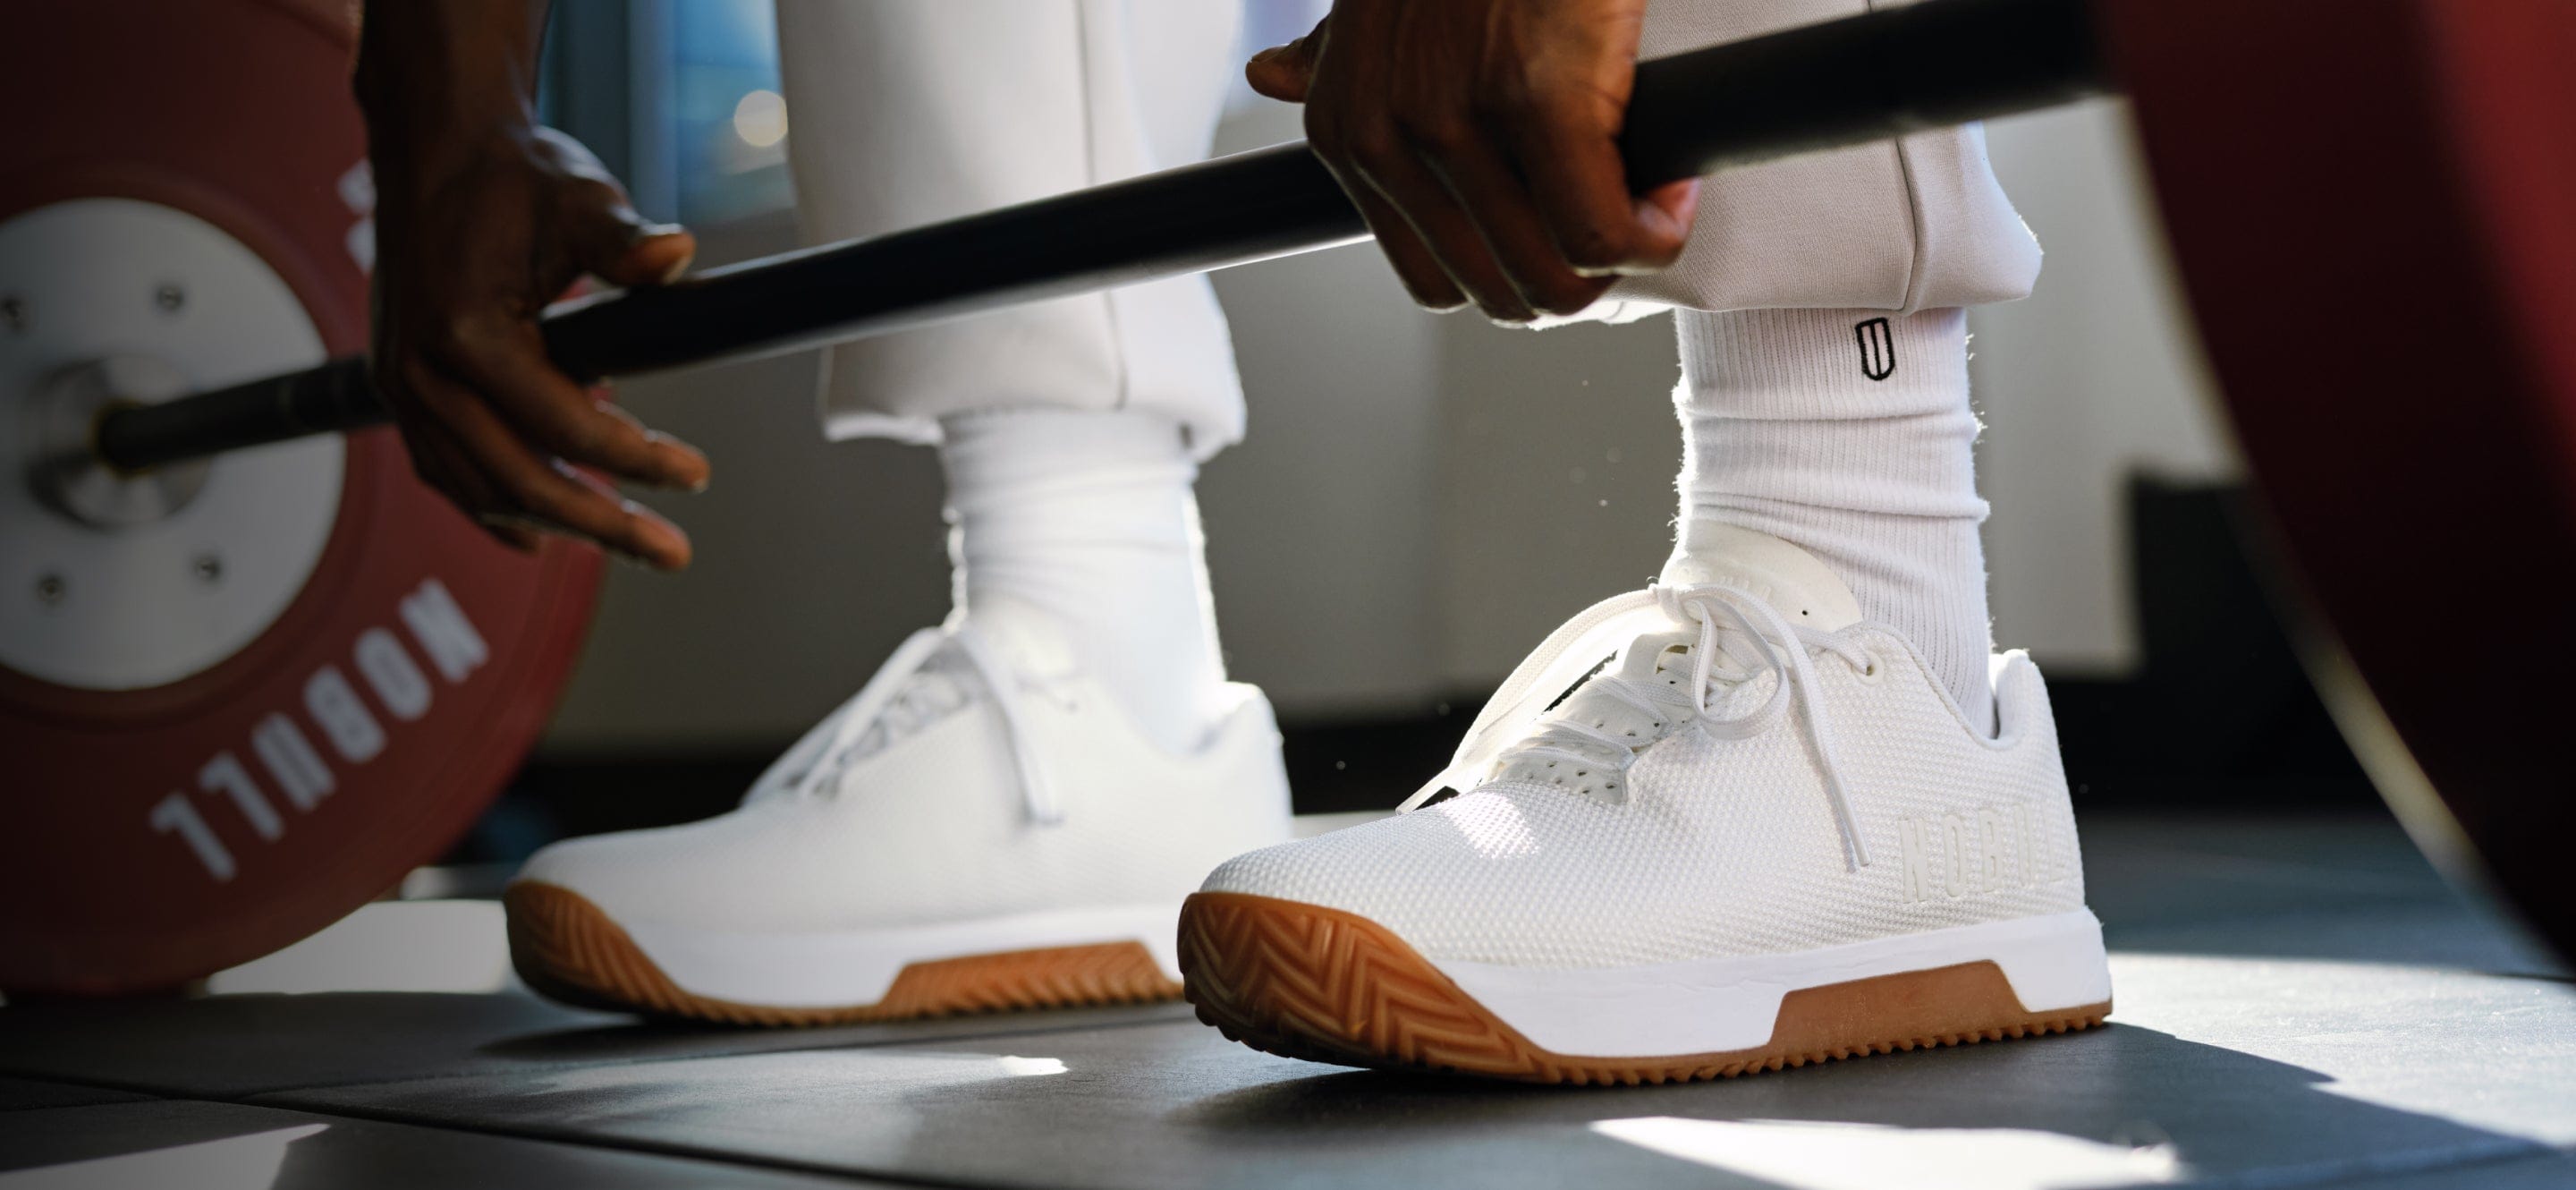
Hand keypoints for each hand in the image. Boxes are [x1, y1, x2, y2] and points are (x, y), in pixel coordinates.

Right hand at [357, 6, 708, 568]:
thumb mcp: (580, 201)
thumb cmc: (512, 177)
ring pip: (481, 490)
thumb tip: (675, 255)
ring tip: (633, 542)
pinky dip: (498, 509)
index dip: (635, 460)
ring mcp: (403, 389)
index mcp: (463, 333)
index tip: (697, 473)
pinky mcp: (403, 392)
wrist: (438, 152)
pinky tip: (548, 534)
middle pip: (519, 481)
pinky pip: (448, 473)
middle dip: (603, 524)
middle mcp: (420, 373)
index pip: (563, 427)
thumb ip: (625, 241)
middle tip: (673, 552)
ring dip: (558, 524)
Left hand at [1249, 0, 1699, 322]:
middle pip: (1500, 292)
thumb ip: (1327, 53)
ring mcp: (1457, 125)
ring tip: (1653, 207)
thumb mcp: (1368, 0)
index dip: (1516, 273)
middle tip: (1626, 230)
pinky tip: (1672, 194)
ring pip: (1554, 276)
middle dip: (1577, 279)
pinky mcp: (1540, 103)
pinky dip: (1653, 231)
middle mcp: (1387, 141)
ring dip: (1623, 259)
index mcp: (1345, 133)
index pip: (1436, 283)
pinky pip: (1601, 230)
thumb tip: (1267, 76)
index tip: (1566, 233)